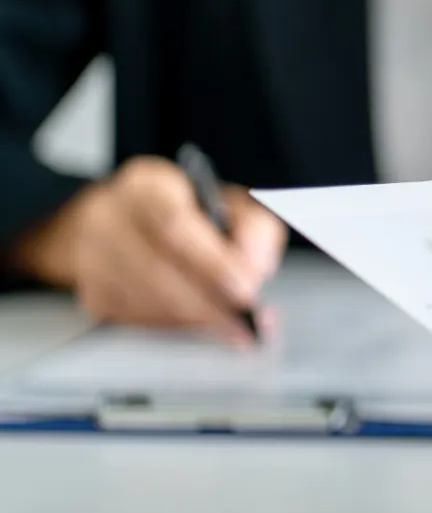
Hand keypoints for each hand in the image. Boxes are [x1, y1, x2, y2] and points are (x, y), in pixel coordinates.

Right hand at [8, 157, 285, 340]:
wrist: (118, 221)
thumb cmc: (184, 213)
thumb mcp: (228, 203)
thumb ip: (254, 230)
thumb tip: (257, 270)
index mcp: (147, 185)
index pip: (174, 225)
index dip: (211, 262)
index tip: (245, 288)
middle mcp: (109, 217)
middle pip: (158, 270)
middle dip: (208, 303)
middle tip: (245, 322)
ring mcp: (92, 257)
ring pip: (148, 301)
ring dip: (195, 319)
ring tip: (233, 327)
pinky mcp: (92, 293)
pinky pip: (139, 320)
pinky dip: (176, 326)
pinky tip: (199, 322)